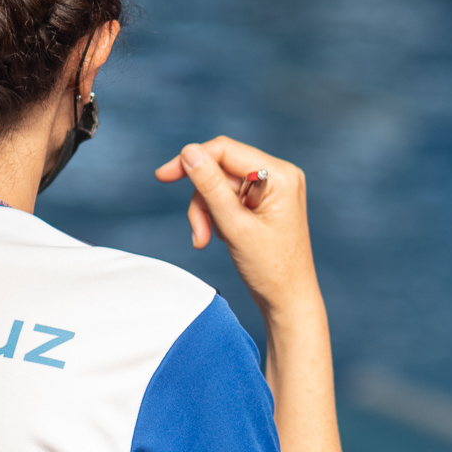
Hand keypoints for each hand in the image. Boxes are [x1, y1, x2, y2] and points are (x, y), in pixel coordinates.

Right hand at [154, 137, 320, 318]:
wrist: (288, 300)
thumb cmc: (270, 268)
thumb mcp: (234, 225)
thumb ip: (210, 186)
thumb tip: (189, 151)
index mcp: (280, 175)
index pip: (225, 150)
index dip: (192, 160)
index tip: (163, 176)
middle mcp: (280, 175)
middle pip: (221, 169)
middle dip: (203, 201)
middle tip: (199, 232)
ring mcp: (273, 189)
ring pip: (220, 186)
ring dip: (207, 213)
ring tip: (206, 240)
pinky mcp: (265, 203)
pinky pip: (230, 198)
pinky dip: (217, 217)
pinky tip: (221, 238)